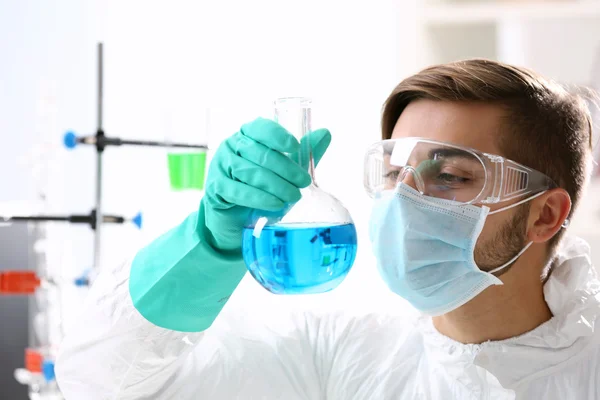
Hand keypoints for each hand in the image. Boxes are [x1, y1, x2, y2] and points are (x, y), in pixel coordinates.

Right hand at [201, 117, 330, 250]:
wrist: (234, 218)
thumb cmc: (260, 188)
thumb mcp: (283, 170)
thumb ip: (302, 153)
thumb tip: (325, 133)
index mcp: (247, 135)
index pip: (260, 127)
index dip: (278, 136)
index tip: (295, 147)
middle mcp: (231, 146)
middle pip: (260, 153)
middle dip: (286, 169)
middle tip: (304, 182)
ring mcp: (220, 166)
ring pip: (250, 172)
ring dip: (275, 185)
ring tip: (294, 197)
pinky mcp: (215, 188)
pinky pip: (237, 191)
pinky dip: (259, 198)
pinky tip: (275, 204)